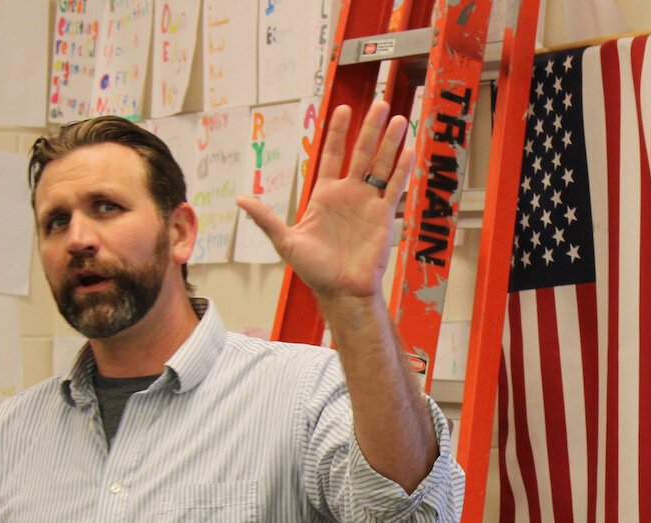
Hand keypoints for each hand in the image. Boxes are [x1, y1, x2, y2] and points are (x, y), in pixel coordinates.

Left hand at [237, 100, 413, 302]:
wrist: (341, 290)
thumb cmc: (314, 269)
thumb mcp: (286, 241)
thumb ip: (266, 218)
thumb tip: (241, 199)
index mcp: (325, 195)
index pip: (333, 154)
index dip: (338, 132)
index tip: (343, 109)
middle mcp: (348, 194)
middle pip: (361, 152)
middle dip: (370, 128)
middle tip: (380, 103)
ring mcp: (368, 203)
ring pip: (381, 164)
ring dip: (390, 142)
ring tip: (399, 118)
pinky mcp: (383, 216)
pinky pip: (394, 188)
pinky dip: (402, 169)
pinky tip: (409, 150)